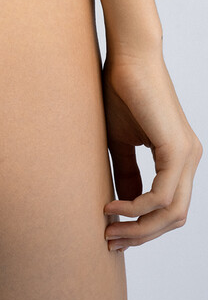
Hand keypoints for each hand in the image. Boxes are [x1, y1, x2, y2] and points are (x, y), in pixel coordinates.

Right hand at [101, 49, 201, 251]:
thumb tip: (123, 204)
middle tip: (110, 240)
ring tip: (109, 228)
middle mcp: (190, 160)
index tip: (112, 233)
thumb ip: (126, 173)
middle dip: (141, 235)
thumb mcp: (120, 143)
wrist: (129, 60)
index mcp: (179, 159)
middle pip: (173, 218)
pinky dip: (136, 207)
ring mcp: (188, 155)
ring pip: (171, 212)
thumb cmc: (121, 93)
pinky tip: (113, 207)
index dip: (142, 227)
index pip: (169, 208)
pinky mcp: (178, 149)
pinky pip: (161, 194)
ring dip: (139, 227)